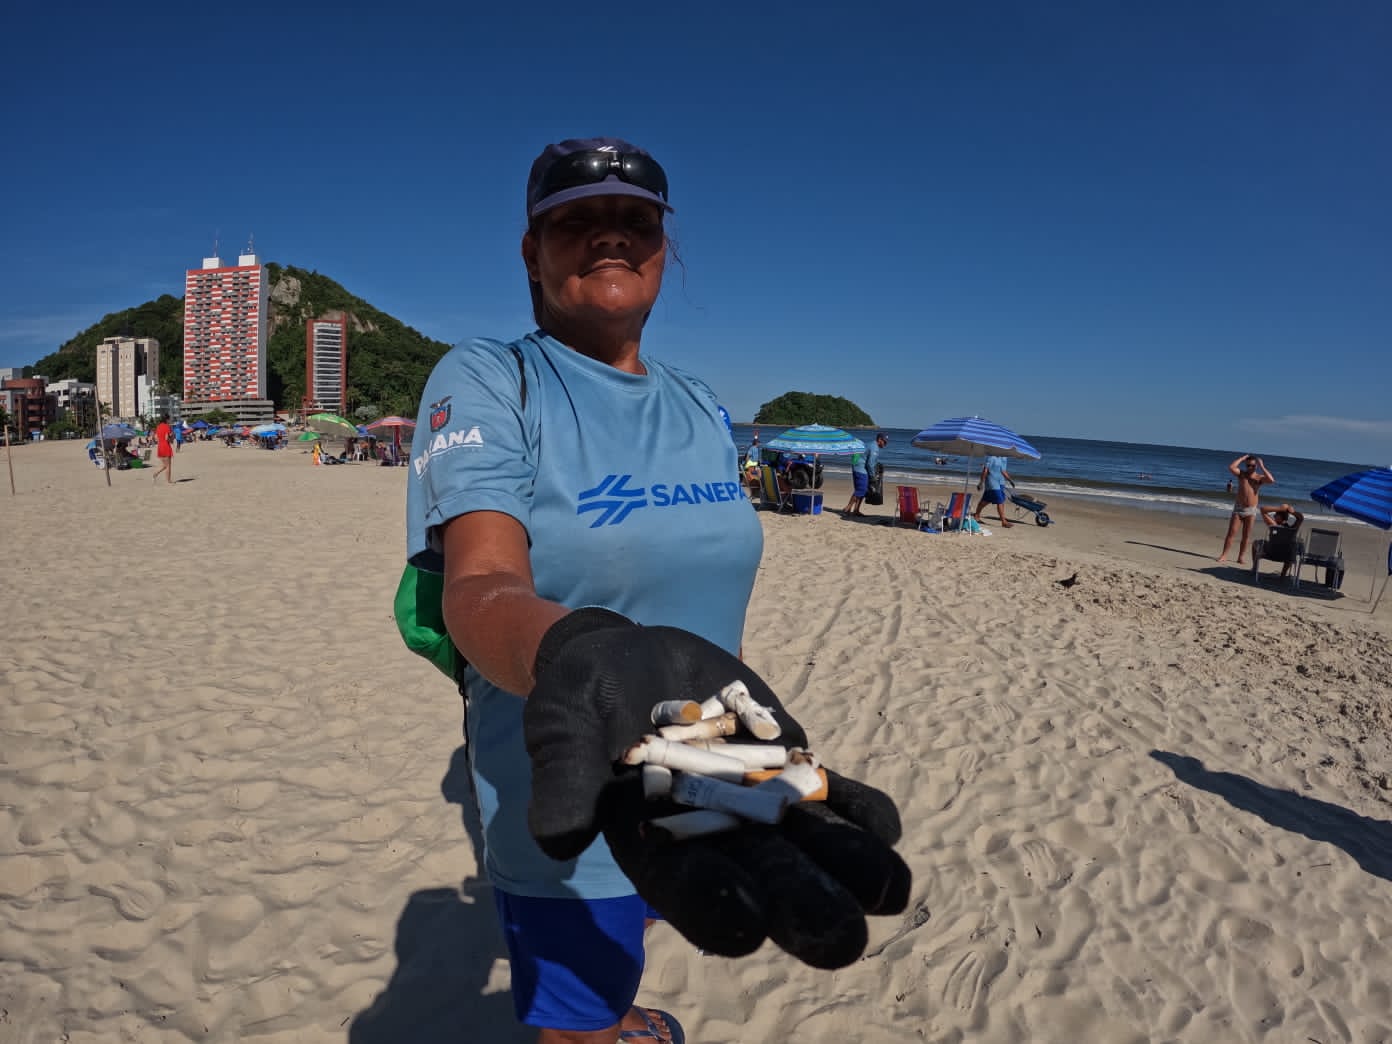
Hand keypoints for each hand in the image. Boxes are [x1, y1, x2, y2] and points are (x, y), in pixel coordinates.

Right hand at [524, 609, 911, 967]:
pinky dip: (858, 812)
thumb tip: (558, 837)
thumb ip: (563, 775)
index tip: (745, 921)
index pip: (683, 887)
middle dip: (803, 906)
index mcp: (652, 844)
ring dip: (849, 868)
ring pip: (809, 846)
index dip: (712, 904)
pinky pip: (831, 797)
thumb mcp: (560, 722)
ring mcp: (757, 804)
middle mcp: (712, 837)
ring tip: (889, 889)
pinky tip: (885, 824)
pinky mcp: (788, 768)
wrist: (626, 658)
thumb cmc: (581, 698)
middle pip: (762, 879)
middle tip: (843, 936)